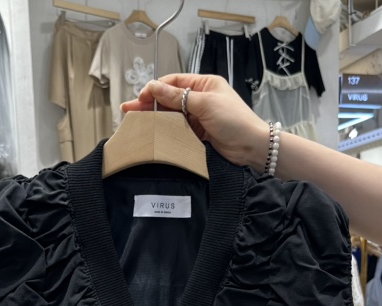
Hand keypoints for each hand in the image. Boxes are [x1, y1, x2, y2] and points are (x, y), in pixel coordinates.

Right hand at [121, 74, 269, 170]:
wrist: (252, 146)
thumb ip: (179, 97)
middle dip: (149, 104)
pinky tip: (154, 133)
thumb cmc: (235, 120)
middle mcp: (201, 98)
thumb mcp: (205, 104)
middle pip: (170, 99)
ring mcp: (200, 117)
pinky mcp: (200, 134)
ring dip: (155, 118)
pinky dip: (166, 131)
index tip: (140, 97)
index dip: (155, 88)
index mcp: (204, 84)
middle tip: (129, 110)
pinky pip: (179, 130)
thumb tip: (155, 87)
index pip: (174, 83)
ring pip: (172, 115)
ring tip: (136, 122)